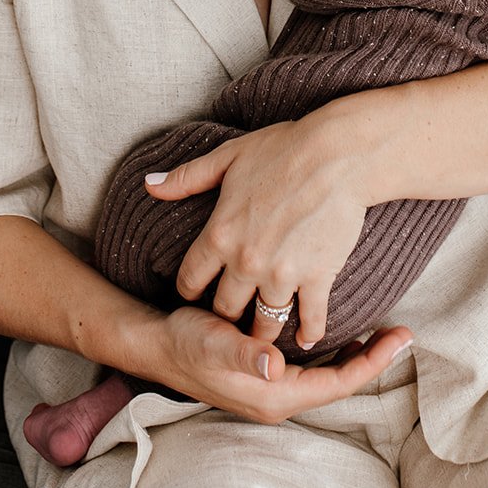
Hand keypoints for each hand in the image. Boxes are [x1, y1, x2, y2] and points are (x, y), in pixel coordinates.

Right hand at [140, 305, 411, 424]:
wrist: (157, 343)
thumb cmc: (186, 341)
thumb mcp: (212, 343)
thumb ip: (243, 354)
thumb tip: (274, 365)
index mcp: (273, 395)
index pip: (337, 385)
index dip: (372, 363)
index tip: (401, 339)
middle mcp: (278, 397)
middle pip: (339, 383)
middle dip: (373, 359)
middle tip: (404, 333)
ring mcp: (273, 388)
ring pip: (328, 375)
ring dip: (357, 355)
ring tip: (383, 332)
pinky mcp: (268, 374)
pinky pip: (314, 367)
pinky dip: (335, 350)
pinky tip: (344, 331)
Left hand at [144, 115, 374, 349]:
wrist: (338, 153)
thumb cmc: (283, 148)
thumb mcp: (228, 157)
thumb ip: (186, 178)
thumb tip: (148, 185)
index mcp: (219, 235)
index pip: (191, 280)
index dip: (190, 289)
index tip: (197, 294)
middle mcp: (246, 263)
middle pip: (225, 309)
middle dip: (226, 314)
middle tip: (232, 317)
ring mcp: (282, 275)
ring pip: (265, 323)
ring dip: (263, 331)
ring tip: (265, 336)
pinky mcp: (317, 278)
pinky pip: (311, 319)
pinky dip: (310, 332)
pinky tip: (308, 338)